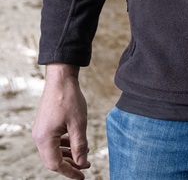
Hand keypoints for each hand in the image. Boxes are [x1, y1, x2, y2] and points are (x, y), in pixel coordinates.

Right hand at [32, 64, 90, 178]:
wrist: (60, 80)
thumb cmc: (69, 99)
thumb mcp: (79, 124)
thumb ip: (80, 145)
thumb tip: (82, 163)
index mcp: (45, 138)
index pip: (55, 164)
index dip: (70, 172)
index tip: (83, 176)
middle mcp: (39, 137)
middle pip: (52, 159)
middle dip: (70, 165)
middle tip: (86, 167)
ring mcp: (40, 131)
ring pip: (53, 151)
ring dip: (68, 155)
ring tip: (84, 155)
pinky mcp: (45, 125)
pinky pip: (53, 141)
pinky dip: (65, 145)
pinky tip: (77, 144)